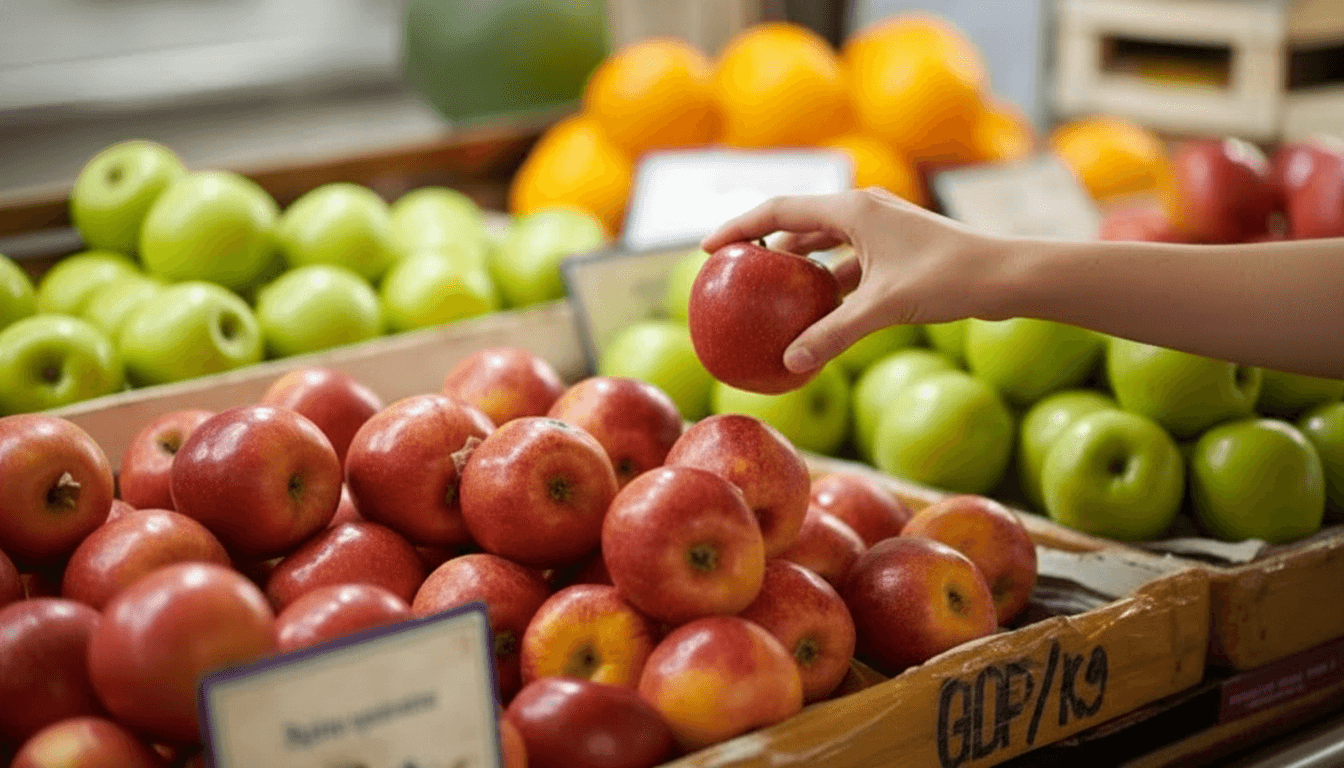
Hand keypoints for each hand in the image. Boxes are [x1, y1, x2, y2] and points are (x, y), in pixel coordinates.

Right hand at [701, 188, 997, 373]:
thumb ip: (833, 334)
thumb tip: (789, 363)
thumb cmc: (949, 279)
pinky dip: (828, 286)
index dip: (740, 226)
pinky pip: (848, 265)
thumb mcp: (884, 308)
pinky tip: (818, 315)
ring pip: (826, 245)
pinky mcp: (896, 252)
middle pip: (799, 223)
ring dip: (799, 267)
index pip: (780, 210)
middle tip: (734, 270)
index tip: (708, 248)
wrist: (1007, 276)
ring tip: (769, 294)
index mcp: (853, 209)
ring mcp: (882, 230)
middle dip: (766, 244)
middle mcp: (864, 211)